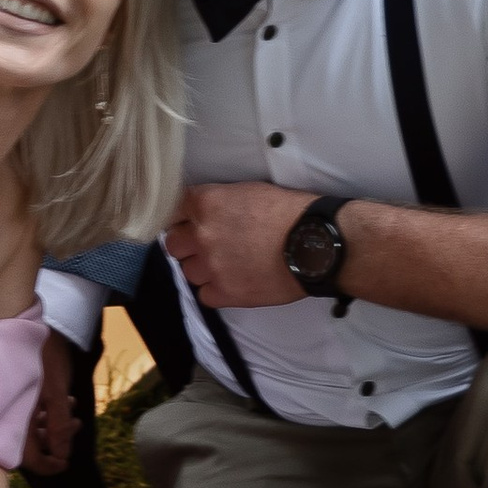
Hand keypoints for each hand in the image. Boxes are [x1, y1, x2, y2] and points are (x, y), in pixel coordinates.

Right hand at [22, 328, 80, 477]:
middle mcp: (7, 416)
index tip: (66, 462)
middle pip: (31, 445)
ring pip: (32, 428)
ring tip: (74, 409)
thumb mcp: (56, 392)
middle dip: (56, 440)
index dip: (48, 466)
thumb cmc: (43, 356)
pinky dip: (49, 412)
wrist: (27, 321)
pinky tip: (65, 400)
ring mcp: (11, 405)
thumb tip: (62, 457)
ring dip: (56, 424)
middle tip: (75, 425)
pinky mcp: (15, 395)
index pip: (28, 459)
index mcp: (13, 419)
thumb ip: (59, 425)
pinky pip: (30, 413)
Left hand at [164, 182, 314, 311]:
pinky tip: (234, 282)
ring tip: (227, 265)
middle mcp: (202, 235)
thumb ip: (218, 202)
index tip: (189, 222)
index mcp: (207, 203)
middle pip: (173, 243)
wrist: (315, 245)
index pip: (171, 210)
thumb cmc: (290, 212)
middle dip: (188, 244)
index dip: (181, 218)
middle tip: (208, 244)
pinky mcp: (225, 293)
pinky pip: (204, 295)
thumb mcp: (249, 192)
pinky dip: (216, 290)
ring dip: (202, 268)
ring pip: (188, 271)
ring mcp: (211, 266)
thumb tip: (205, 212)